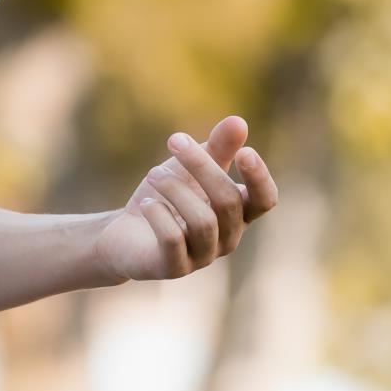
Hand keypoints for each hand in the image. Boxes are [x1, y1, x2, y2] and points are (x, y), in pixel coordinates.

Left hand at [92, 116, 279, 282]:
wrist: (125, 234)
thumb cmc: (167, 198)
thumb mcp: (190, 168)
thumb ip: (217, 148)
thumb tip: (240, 122)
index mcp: (237, 213)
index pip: (265, 200)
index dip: (259, 178)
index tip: (244, 151)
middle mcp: (227, 238)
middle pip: (228, 201)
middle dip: (201, 165)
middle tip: (174, 140)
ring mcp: (202, 256)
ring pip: (203, 221)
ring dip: (175, 188)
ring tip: (153, 173)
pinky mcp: (174, 267)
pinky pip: (173, 239)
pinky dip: (159, 214)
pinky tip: (146, 203)